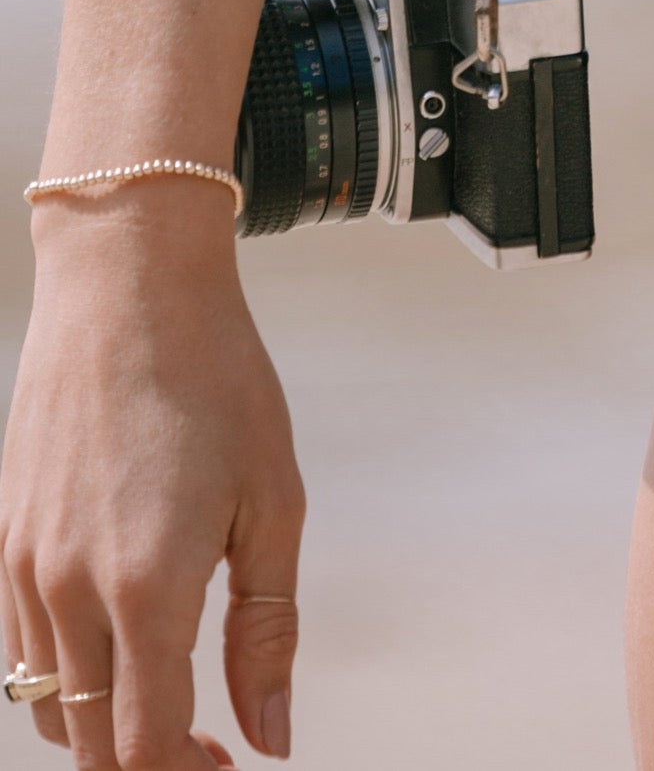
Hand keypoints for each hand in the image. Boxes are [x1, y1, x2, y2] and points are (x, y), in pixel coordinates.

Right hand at [0, 193, 302, 770]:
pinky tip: (121, 643)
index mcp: (145, 585)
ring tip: (169, 703)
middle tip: (209, 748)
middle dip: (149, 766)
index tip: (230, 766)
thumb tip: (271, 736)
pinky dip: (66, 677)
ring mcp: (26, 568)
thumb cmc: (214, 375)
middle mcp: (69, 590)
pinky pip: (23, 649)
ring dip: (102, 730)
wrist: (128, 284)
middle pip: (90, 746)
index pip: (148, 746)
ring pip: (46, 708)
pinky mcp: (6, 542)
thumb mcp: (274, 497)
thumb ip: (268, 628)